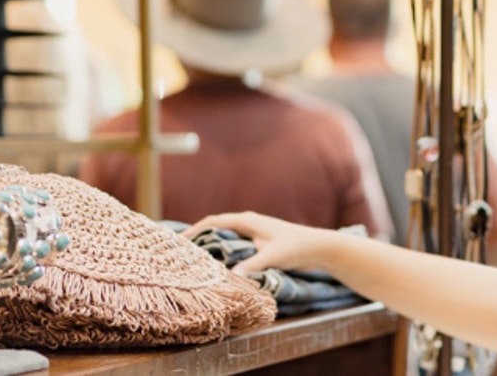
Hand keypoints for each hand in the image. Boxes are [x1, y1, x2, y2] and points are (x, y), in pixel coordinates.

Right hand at [186, 211, 333, 275]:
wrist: (317, 246)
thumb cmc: (295, 248)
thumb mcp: (272, 257)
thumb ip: (252, 265)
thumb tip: (234, 275)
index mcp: (247, 221)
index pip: (213, 221)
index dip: (195, 230)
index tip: (179, 241)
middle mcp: (247, 222)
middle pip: (215, 226)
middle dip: (198, 236)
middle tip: (180, 250)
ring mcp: (253, 230)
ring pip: (224, 234)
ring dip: (210, 242)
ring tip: (193, 256)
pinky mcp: (258, 239)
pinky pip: (233, 241)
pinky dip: (222, 248)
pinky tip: (217, 260)